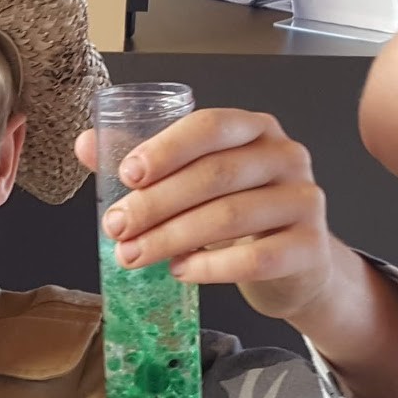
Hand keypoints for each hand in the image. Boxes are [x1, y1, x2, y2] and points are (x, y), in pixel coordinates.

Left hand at [78, 108, 342, 323]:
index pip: (210, 126)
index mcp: (255, 129)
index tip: (127, 175)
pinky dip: (211, 267)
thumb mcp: (196, 181)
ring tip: (136, 255)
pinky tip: (181, 271)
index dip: (166, 149)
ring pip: (232, 216)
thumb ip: (147, 162)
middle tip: (117, 227)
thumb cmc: (241, 215)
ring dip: (173, 238)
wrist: (296, 265)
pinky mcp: (310, 247)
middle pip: (216, 173)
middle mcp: (285, 156)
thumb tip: (86, 144)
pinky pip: (256, 257)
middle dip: (157, 203)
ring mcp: (304, 200)